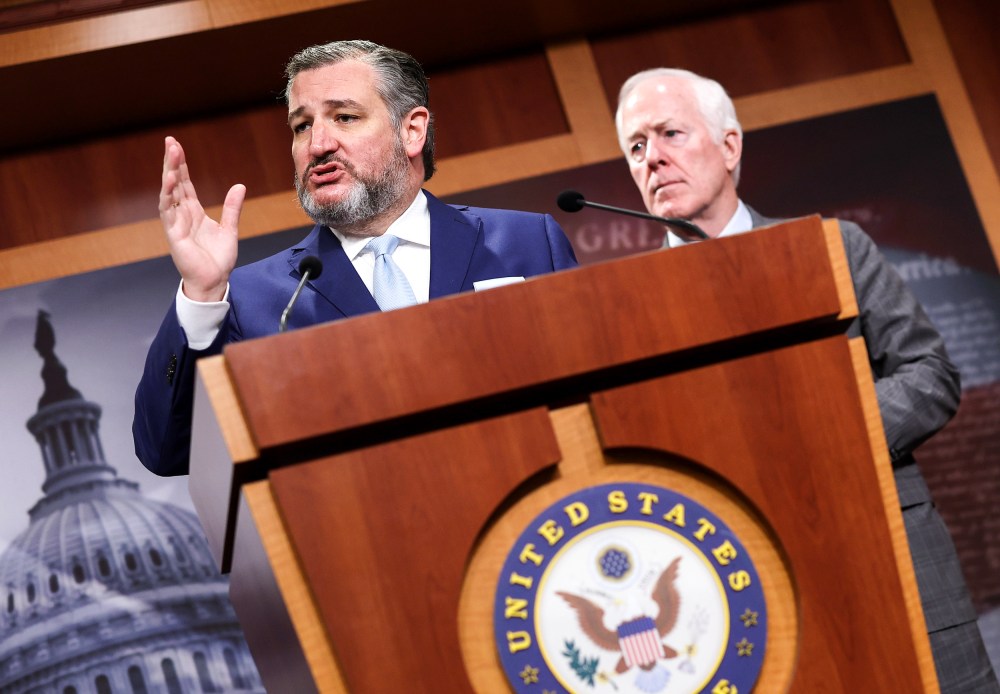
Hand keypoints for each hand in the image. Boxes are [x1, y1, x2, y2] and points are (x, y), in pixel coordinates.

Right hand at [158, 136, 245, 301]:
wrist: (214, 281)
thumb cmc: (218, 259)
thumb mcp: (230, 229)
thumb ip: (232, 208)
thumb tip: (239, 186)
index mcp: (193, 212)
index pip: (185, 184)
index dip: (181, 165)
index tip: (177, 146)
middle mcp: (182, 215)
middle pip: (175, 183)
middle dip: (172, 162)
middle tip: (170, 141)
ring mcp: (176, 223)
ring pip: (169, 193)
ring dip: (168, 173)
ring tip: (170, 153)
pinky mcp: (174, 234)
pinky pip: (168, 211)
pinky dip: (168, 195)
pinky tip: (170, 180)